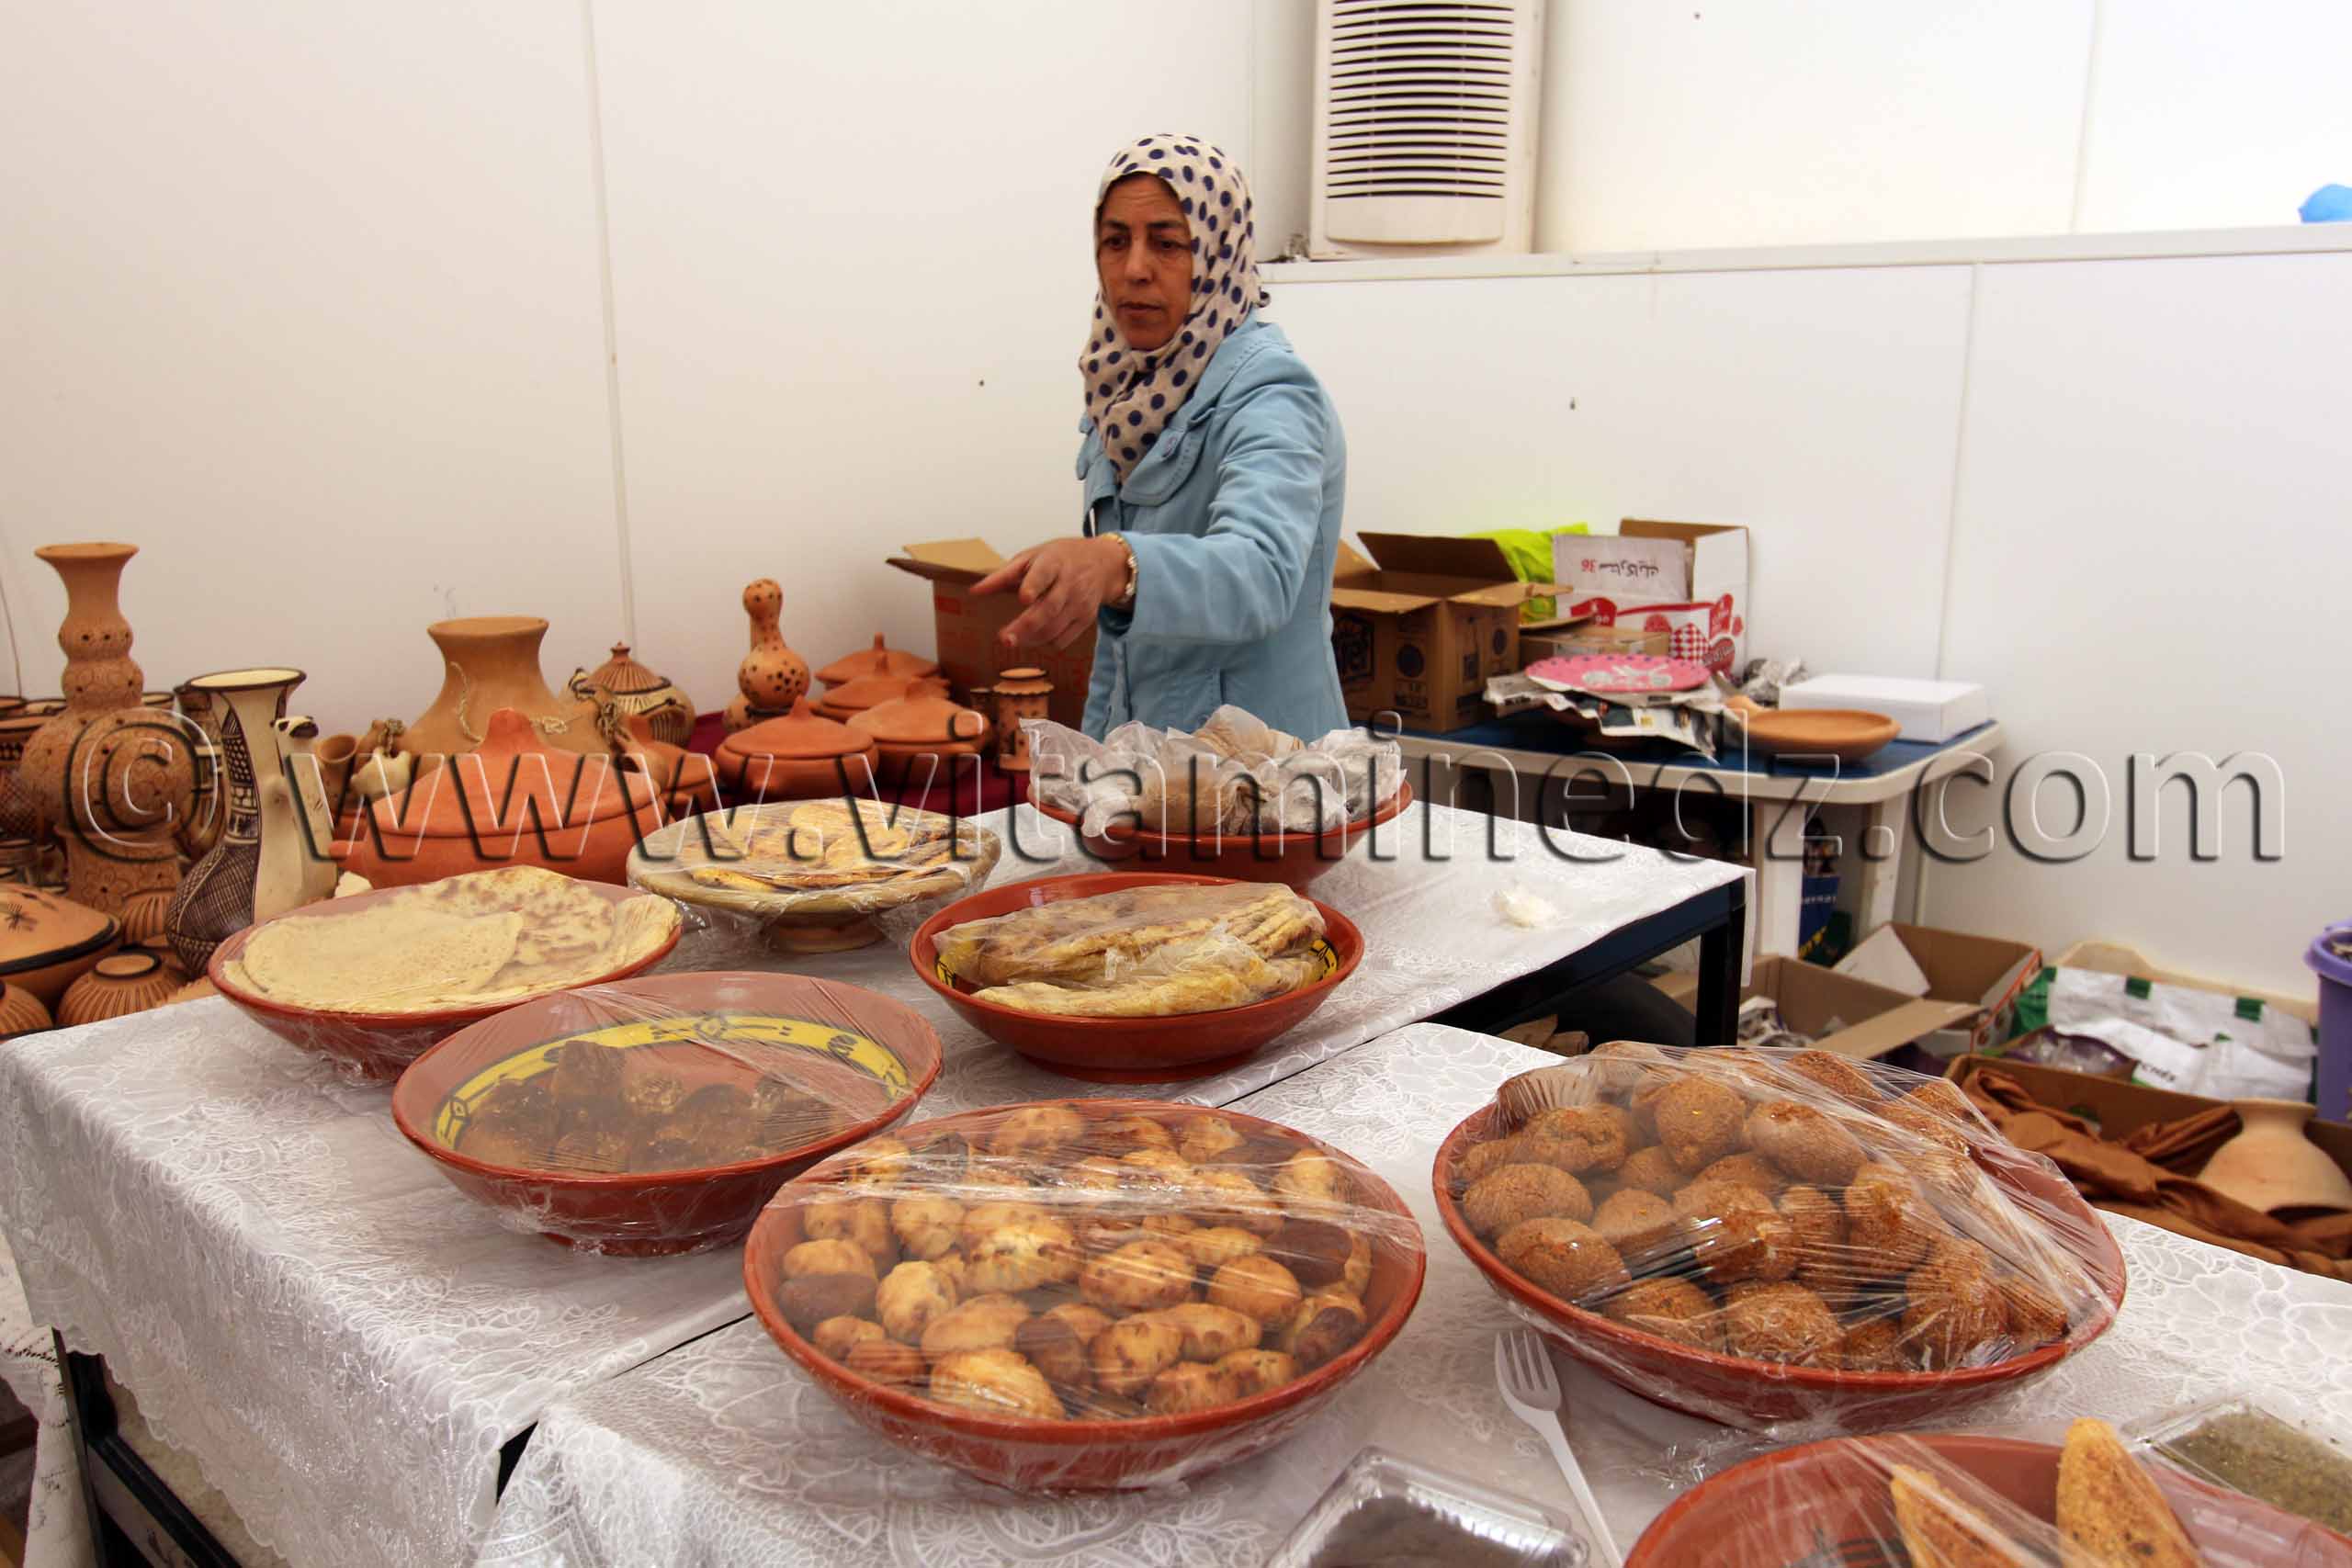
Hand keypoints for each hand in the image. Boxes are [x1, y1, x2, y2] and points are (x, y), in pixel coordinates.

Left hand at [973, 536, 1130, 650]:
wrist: (1102, 563)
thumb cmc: (1060, 558)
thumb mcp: (1031, 557)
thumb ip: (1002, 575)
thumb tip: (974, 592)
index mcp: (1054, 562)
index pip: (1044, 574)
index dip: (1034, 586)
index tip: (1023, 598)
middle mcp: (1070, 583)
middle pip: (1048, 609)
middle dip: (1025, 626)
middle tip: (1004, 639)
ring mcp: (1081, 603)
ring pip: (1055, 628)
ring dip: (1031, 639)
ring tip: (1011, 640)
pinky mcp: (1086, 619)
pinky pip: (1063, 639)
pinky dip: (1046, 642)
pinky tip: (1033, 638)